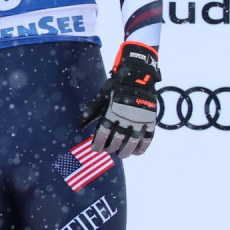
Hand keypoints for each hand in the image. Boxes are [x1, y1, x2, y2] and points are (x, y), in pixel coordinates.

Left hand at [78, 42, 159, 157]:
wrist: (137, 75)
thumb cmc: (116, 86)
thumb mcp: (100, 96)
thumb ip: (90, 112)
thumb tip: (79, 126)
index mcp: (111, 112)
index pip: (103, 134)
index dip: (98, 144)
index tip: (96, 148)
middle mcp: (125, 118)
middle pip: (117, 140)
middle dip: (111, 148)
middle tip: (109, 150)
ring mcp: (139, 120)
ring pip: (132, 142)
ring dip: (125, 151)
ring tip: (121, 154)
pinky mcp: (150, 120)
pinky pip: (147, 138)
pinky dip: (142, 147)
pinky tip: (136, 152)